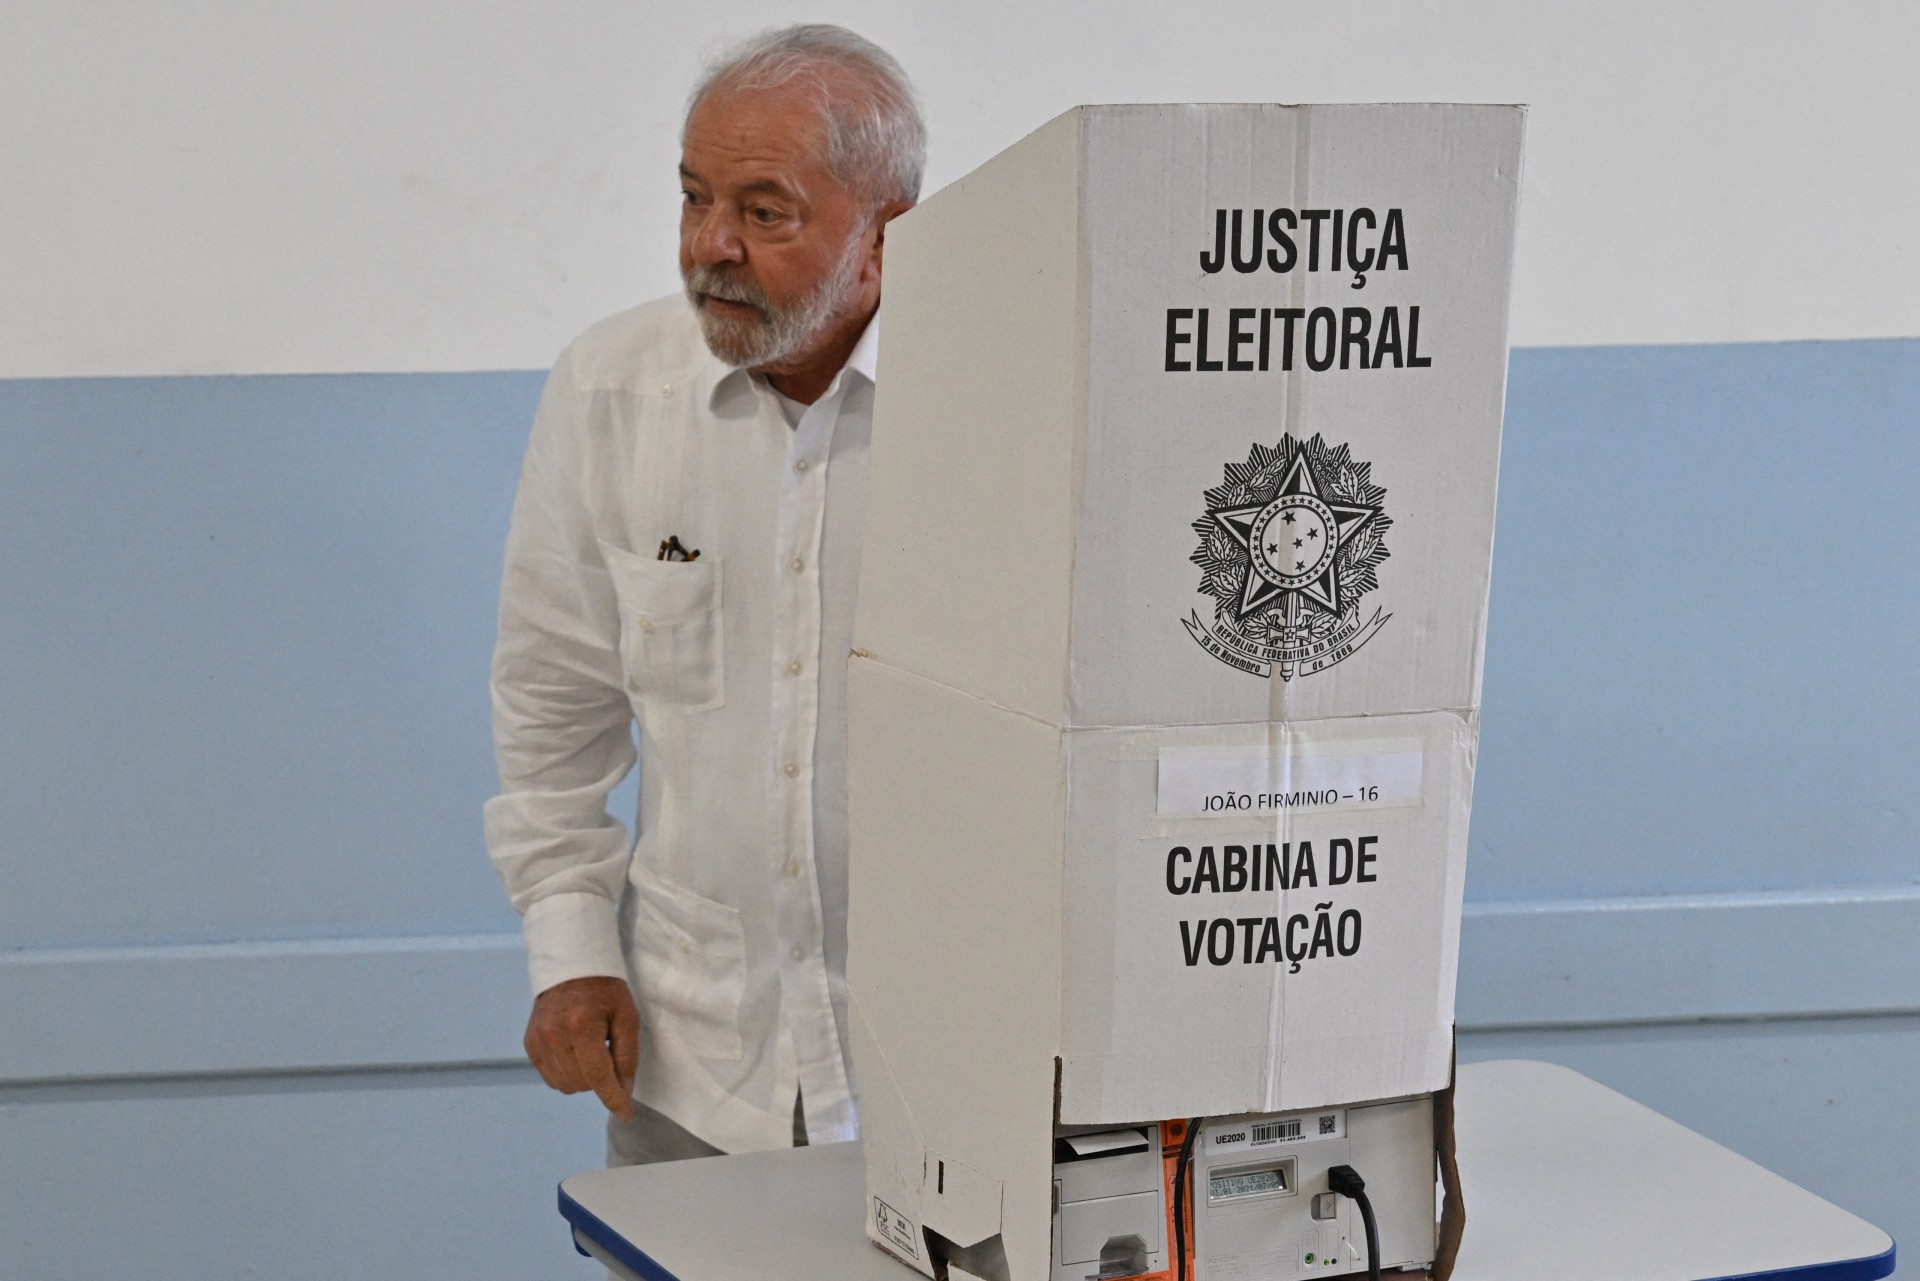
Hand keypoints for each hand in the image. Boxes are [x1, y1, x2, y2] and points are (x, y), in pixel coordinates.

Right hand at [524, 975, 639, 1119]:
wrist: (570, 968)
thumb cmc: (605, 991)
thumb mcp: (627, 1016)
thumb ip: (627, 1056)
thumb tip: (624, 1092)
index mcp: (581, 1025)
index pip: (598, 1075)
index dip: (613, 1098)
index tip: (626, 1114)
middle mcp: (554, 1035)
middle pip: (583, 1084)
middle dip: (601, 1079)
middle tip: (607, 1053)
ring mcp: (538, 1040)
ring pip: (566, 1086)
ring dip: (584, 1078)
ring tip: (590, 1050)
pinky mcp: (529, 1044)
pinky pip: (552, 1078)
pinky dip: (568, 1073)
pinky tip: (575, 1052)